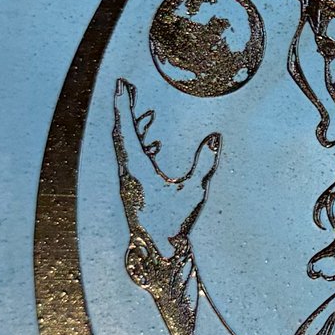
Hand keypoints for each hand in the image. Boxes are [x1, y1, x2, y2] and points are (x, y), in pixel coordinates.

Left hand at [112, 78, 220, 273]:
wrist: (158, 249)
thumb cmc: (173, 222)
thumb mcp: (194, 191)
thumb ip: (205, 163)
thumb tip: (214, 139)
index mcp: (137, 168)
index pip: (126, 129)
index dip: (123, 105)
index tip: (120, 86)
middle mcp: (127, 171)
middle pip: (120, 132)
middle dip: (122, 108)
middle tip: (123, 87)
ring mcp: (127, 179)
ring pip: (123, 144)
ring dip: (129, 125)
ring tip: (138, 109)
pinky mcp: (132, 186)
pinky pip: (130, 157)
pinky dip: (137, 142)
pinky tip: (150, 141)